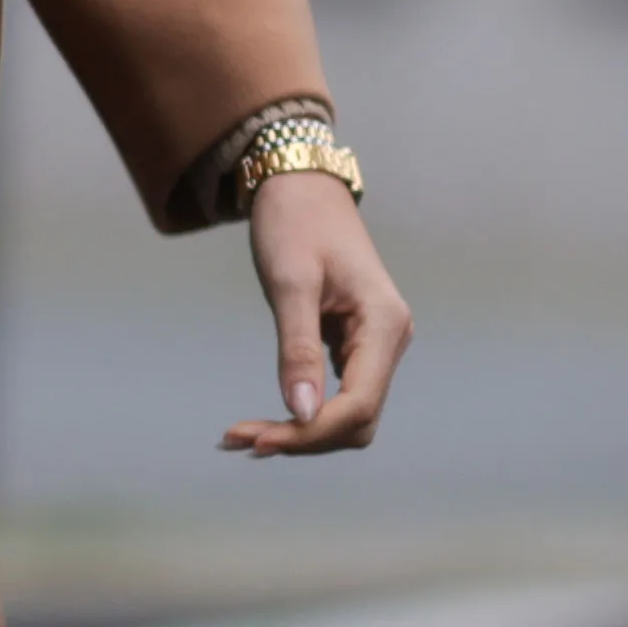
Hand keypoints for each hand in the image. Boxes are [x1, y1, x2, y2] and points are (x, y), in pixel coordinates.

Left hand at [219, 173, 410, 457]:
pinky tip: (263, 423)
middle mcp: (390, 340)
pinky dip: (301, 415)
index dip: (309, 432)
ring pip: (347, 416)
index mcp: (384, 323)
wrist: (302, 186)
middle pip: (355, 421)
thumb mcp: (290, 283)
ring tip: (239, 436)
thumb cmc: (295, 223)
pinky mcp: (355, 347)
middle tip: (237, 439)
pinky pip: (336, 398)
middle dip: (301, 437)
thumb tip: (300, 413)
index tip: (254, 440)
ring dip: (298, 432)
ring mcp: (376, 346)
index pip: (357, 405)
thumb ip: (297, 349)